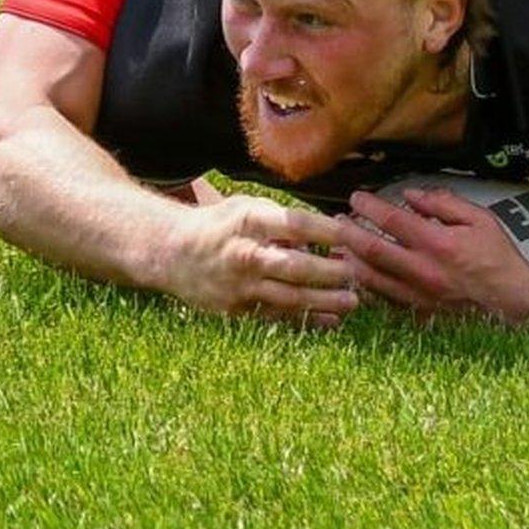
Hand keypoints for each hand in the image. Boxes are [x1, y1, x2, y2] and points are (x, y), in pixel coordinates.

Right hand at [161, 194, 356, 327]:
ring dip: (324, 301)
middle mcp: (244, 255)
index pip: (295, 225)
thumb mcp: (248, 207)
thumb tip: (330, 230)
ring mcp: (240, 286)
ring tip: (352, 301)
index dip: (326, 230)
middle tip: (356, 273)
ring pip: (289, 297)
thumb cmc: (222, 225)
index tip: (350, 234)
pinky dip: (306, 320)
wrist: (173, 254)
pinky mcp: (237, 310)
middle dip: (330, 272)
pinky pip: (277, 317)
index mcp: (248, 222)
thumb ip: (284, 218)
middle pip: (295, 266)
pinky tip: (330, 321)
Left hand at [337, 188, 528, 324]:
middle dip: (348, 232)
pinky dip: (366, 283)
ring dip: (350, 260)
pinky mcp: (418, 311)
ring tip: (338, 246)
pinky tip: (358, 272)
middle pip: (372, 250)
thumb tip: (410, 196)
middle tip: (336, 221)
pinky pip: (382, 297)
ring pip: (371, 277)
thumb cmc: (498, 255)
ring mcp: (418, 294)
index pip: (392, 220)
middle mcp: (423, 270)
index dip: (369, 206)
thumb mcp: (480, 219)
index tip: (356, 197)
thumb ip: (444, 204)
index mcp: (439, 243)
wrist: (513, 300)